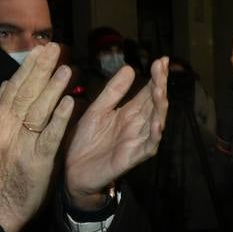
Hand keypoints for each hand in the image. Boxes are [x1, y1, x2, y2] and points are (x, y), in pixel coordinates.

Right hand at [0, 43, 76, 231]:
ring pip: (37, 112)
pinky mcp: (37, 162)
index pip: (13, 90)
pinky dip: (58, 120)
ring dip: (52, 89)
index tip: (40, 49)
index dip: (27, 68)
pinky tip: (70, 104)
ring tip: (67, 69)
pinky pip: (49, 138)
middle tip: (55, 47)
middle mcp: (8, 131)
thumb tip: (4, 85)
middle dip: (40, 69)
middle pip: (25, 95)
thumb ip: (0, 113)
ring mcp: (22, 146)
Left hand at [64, 56, 169, 207]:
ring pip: (156, 121)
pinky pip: (149, 146)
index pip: (148, 91)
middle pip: (155, 103)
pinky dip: (155, 134)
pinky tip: (157, 122)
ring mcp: (137, 141)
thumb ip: (113, 92)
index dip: (156, 76)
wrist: (71, 172)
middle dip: (160, 85)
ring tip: (160, 89)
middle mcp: (138, 125)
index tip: (161, 59)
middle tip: (161, 67)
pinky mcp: (132, 157)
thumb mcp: (97, 110)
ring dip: (160, 106)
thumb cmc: (85, 142)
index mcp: (130, 113)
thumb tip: (130, 68)